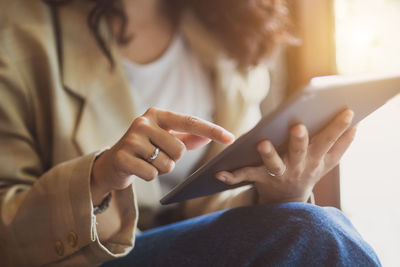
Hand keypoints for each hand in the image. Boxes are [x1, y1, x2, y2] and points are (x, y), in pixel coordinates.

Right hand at [91, 107, 234, 203]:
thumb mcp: (166, 138)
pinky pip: (152, 174)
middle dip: (173, 159)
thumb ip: (189, 137)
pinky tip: (138, 168)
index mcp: (157, 114)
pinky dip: (149, 176)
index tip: (230, 138)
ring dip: (161, 168)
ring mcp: (131, 139)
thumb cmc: (146, 148)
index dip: (211, 131)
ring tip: (147, 162)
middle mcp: (144, 122)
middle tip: (157, 156)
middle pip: (180, 150)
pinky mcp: (123, 156)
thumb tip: (209, 136)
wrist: (113, 162)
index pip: (190, 121)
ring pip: (167, 164)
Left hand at [216, 109, 356, 204]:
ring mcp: (277, 174)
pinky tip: (219, 173)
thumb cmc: (308, 171)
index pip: (328, 141)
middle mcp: (297, 166)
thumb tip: (356, 126)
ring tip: (261, 143)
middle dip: (299, 141)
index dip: (337, 127)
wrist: (288, 201)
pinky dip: (231, 176)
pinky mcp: (259, 178)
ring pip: (273, 164)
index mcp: (314, 158)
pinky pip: (244, 176)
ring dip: (268, 155)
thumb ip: (341, 145)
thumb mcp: (327, 162)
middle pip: (299, 152)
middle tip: (298, 127)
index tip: (347, 111)